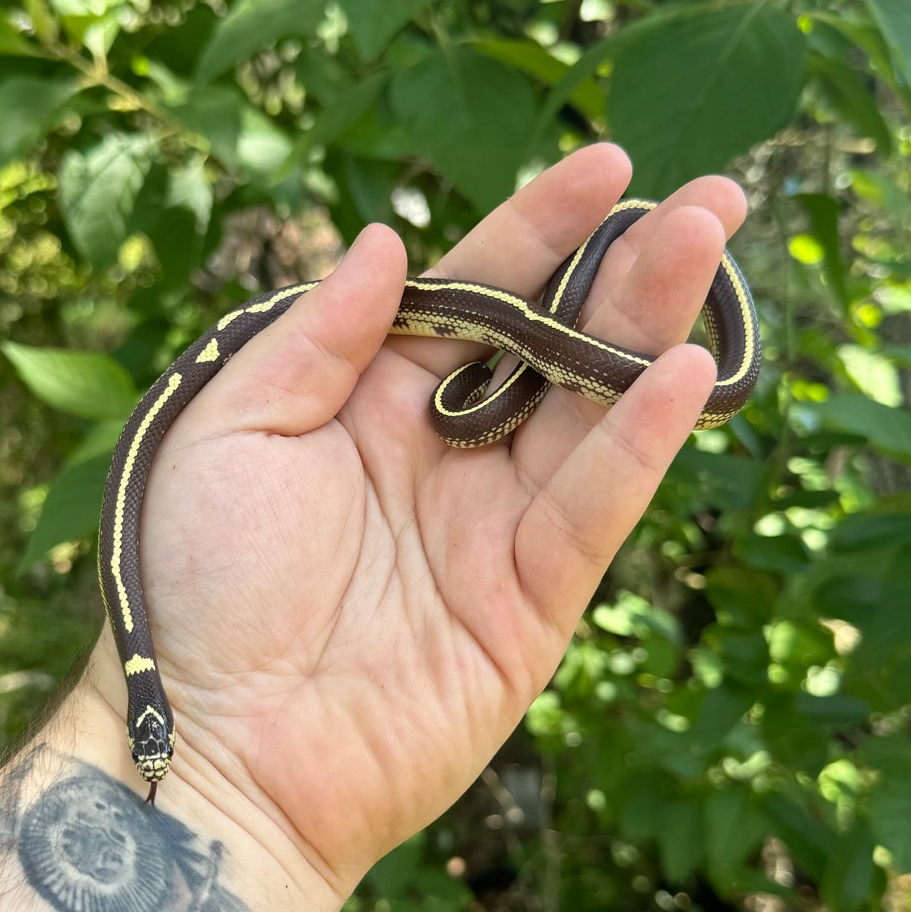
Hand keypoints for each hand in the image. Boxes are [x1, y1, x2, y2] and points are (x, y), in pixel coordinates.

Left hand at [84, 145, 744, 896]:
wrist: (214, 745)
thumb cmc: (197, 584)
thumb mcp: (230, 432)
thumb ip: (317, 338)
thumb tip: (384, 239)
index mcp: (372, 403)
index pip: (473, 295)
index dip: (539, 230)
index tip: (607, 166)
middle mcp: (445, 455)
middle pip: (553, 344)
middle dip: (630, 268)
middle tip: (712, 198)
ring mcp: (494, 529)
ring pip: (591, 413)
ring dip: (654, 330)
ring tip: (712, 246)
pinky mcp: (530, 605)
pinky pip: (591, 512)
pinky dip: (639, 447)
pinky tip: (684, 374)